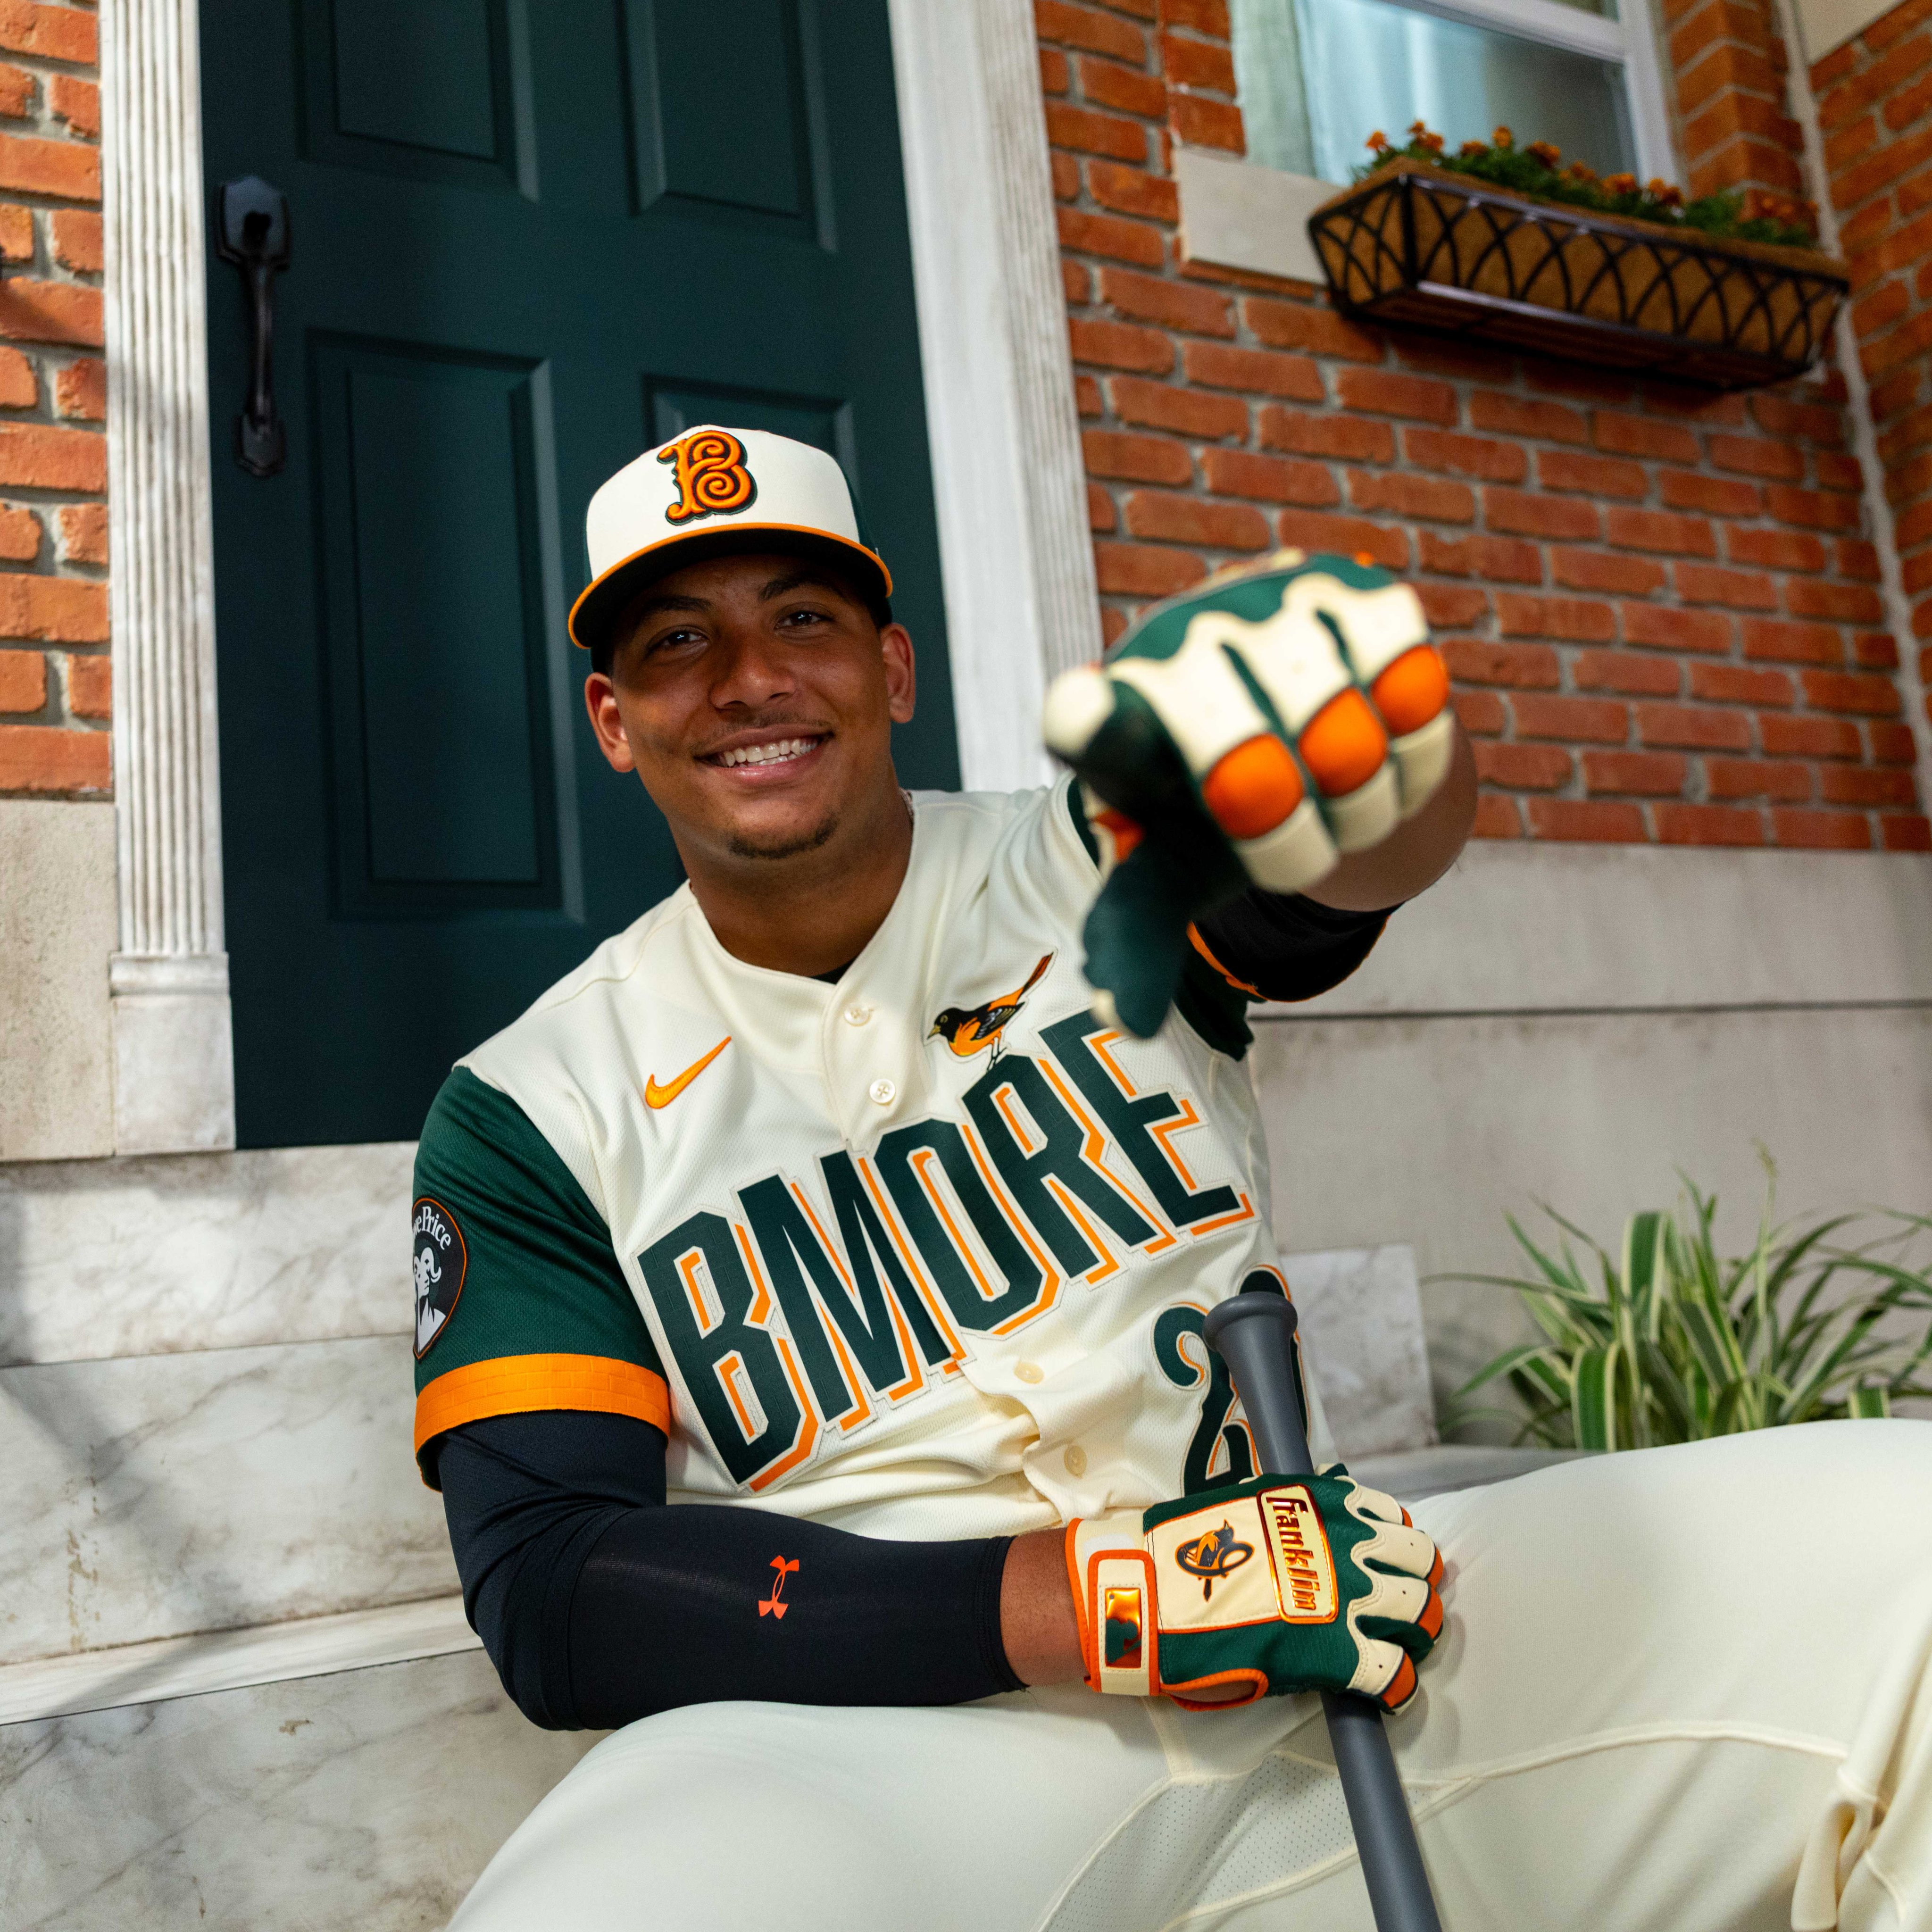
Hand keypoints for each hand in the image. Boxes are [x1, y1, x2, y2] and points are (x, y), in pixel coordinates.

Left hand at [1042, 550, 1453, 1036]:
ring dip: (1359, 801)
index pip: (1098, 730)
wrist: (1294, 721)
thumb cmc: (1213, 814)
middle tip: (1293, 835)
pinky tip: (1384, 740)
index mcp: (1122, 733)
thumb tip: (1122, 1024)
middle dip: (1289, 835)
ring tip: (1336, 792)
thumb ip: (1136, 939)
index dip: (1093, 723)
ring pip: (1346, 746)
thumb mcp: (1170, 872)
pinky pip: (1412, 690)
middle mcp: (1177, 649)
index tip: (1080, 710)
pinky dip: (1413, 746)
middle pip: (1255, 781)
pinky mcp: (1345, 581)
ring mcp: (1258, 603)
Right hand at [1066, 1467, 1444, 1711]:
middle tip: (1405, 1603)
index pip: (1389, 1516)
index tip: (1389, 1557)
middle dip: (1418, 1582)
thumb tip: (1306, 1532)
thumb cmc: (1187, 1552)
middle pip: (1420, 1561)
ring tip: (1404, 1645)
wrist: (1155, 1593)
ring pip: (1421, 1612)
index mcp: (1321, 1504)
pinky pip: (1394, 1673)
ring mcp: (1346, 1599)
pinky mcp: (1338, 1653)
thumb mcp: (1247, 1509)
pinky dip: (1399, 1684)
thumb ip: (1289, 1519)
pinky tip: (1389, 1691)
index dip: (1395, 1541)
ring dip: (1419, 1629)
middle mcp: (1345, 1545)